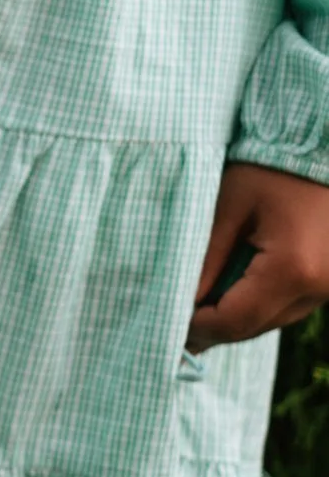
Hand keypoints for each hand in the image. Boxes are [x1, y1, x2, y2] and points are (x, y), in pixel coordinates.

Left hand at [187, 162, 328, 351]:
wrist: (322, 148)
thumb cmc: (271, 168)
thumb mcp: (228, 207)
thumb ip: (203, 258)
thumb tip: (178, 302)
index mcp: (292, 270)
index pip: (234, 320)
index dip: (196, 328)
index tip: (163, 323)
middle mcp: (320, 287)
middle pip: (254, 327)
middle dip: (212, 327)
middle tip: (172, 323)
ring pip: (272, 320)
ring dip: (234, 317)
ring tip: (196, 308)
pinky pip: (289, 305)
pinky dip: (257, 303)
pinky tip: (229, 291)